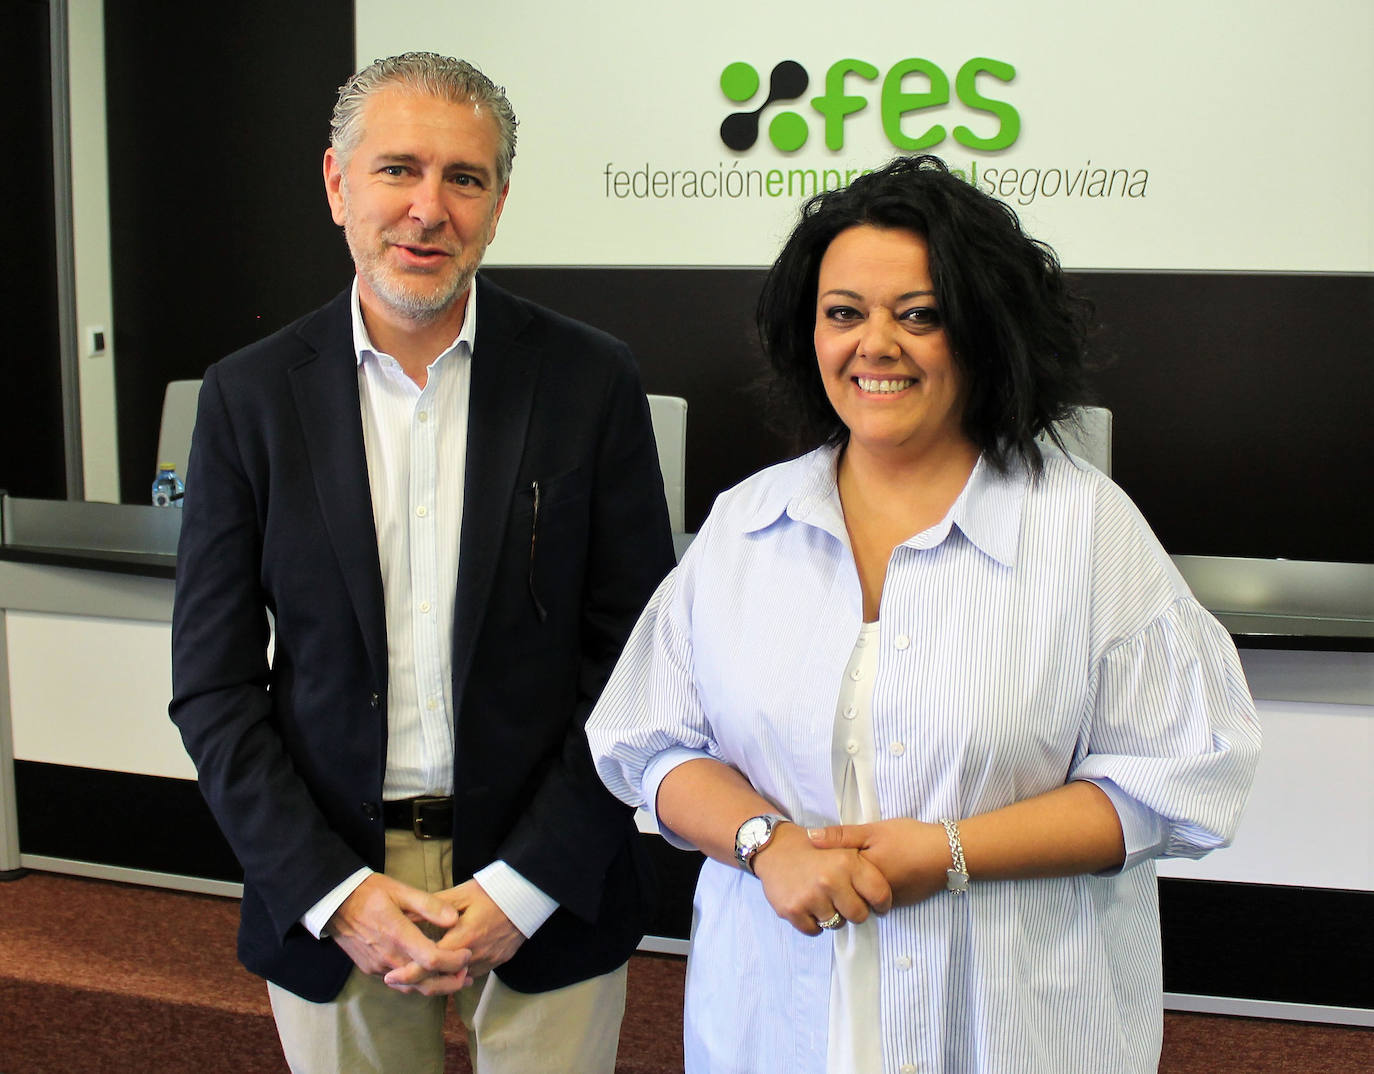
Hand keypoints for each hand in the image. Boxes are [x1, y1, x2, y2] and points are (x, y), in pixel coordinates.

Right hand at [326, 873, 470, 993]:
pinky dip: (416, 982)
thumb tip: (454, 919)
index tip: (468, 954)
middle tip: (467, 976)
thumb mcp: (401, 890)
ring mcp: (378, 966)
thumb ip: (429, 905)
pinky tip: (428, 974)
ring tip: (454, 977)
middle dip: (450, 982)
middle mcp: (388, 956)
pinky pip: (398, 982)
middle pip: (424, 982)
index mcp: (397, 935)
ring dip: (434, 985)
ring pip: (411, 986)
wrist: (334, 902)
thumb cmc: (369, 892)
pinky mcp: (371, 968)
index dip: (454, 961)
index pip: (432, 959)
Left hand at [384, 880, 525, 990]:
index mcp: (465, 936)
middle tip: (397, 978)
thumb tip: (404, 915)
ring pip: (457, 980)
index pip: (431, 962)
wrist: (529, 895)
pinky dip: (456, 974)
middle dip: (418, 981)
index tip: (390, 977)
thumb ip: (432, 907)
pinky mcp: (497, 963)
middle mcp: (476, 955)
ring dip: (438, 978)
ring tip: (418, 971)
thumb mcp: (461, 894)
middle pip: (442, 979)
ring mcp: (489, 961)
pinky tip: (445, 966)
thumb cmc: (493, 891)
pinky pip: (471, 974)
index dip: (409, 973)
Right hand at [751, 822, 891, 935]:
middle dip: (854, 910)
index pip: (880, 895)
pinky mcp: (793, 910)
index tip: (877, 905)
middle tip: (843, 899)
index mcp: (847, 862)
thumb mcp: (843, 847)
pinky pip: (815, 930)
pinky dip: (813, 922)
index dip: (882, 904)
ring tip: (822, 897)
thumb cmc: (814, 850)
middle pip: (859, 916)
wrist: (775, 848)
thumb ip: (864, 867)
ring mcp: (810, 897)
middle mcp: (830, 880)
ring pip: (836, 924)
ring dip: (832, 915)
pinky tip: (809, 904)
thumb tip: (885, 896)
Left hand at [807, 819, 948, 905]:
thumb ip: (841, 836)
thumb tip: (809, 837)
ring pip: (862, 898)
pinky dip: (873, 890)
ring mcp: (887, 903)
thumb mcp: (873, 831)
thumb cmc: (909, 838)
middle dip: (838, 882)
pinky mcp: (900, 904)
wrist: (948, 854)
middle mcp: (870, 896)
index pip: (832, 879)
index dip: (825, 867)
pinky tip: (882, 873)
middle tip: (835, 866)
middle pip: (846, 891)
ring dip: (856, 887)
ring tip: (857, 869)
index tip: (821, 860)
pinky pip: (878, 901)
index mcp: (859, 876)